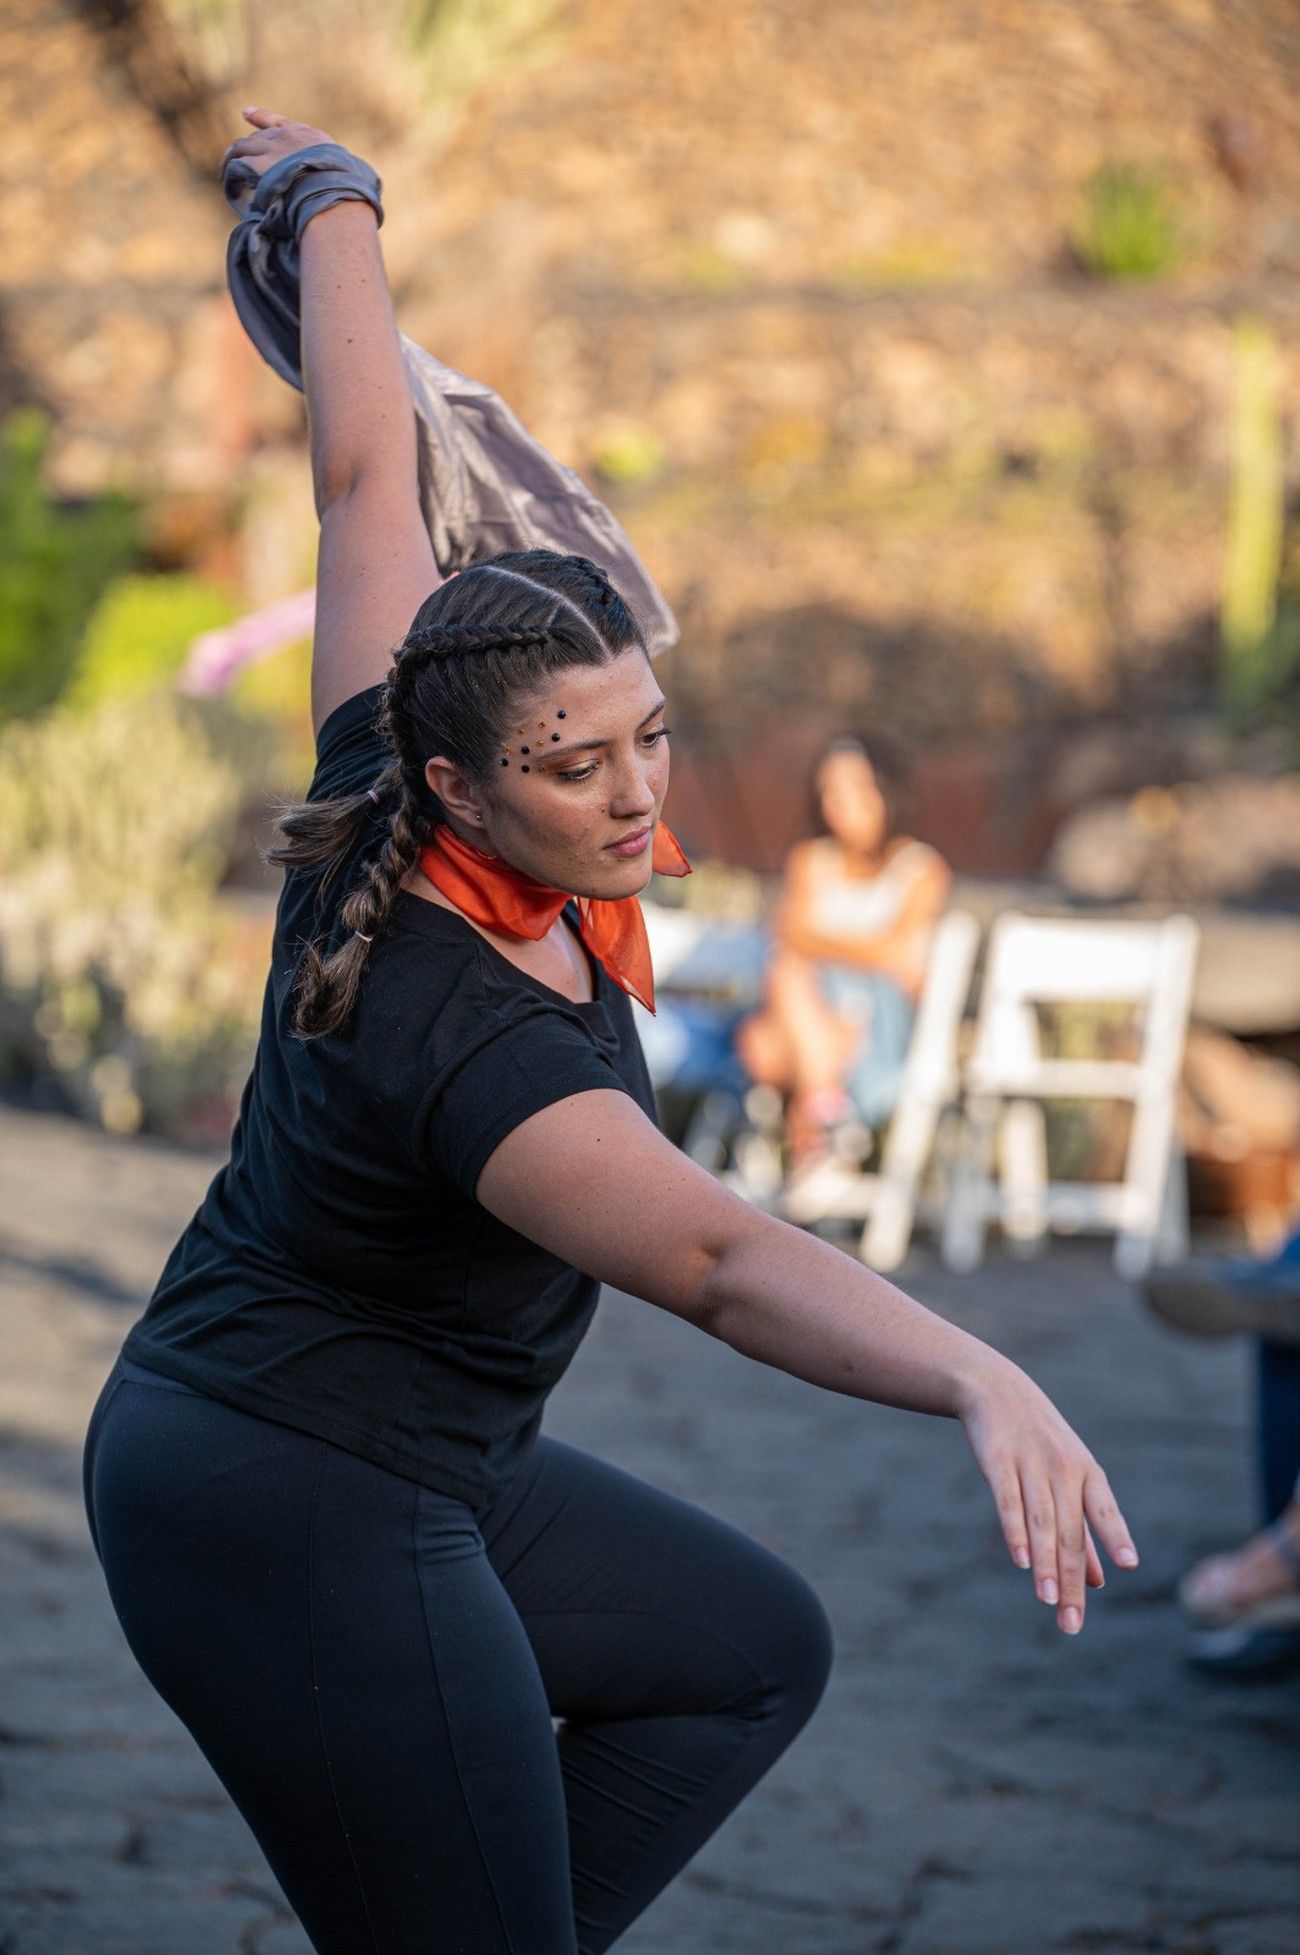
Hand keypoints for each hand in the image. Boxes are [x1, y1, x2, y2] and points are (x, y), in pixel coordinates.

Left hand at [219, 106, 337, 213]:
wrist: (332, 193)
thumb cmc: (344, 192)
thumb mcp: (346, 175)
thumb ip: (332, 172)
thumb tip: (343, 182)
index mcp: (309, 138)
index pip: (280, 123)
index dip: (262, 118)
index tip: (246, 112)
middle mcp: (287, 138)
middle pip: (258, 137)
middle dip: (247, 149)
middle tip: (234, 162)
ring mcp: (270, 149)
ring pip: (241, 147)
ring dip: (232, 161)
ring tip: (226, 176)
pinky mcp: (256, 165)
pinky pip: (235, 167)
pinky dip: (231, 177)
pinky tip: (230, 187)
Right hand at [954, 1352, 1139, 1635]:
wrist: (996, 1389)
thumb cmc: (1040, 1441)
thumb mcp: (1069, 1477)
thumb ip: (1084, 1530)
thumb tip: (1101, 1582)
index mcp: (1086, 1473)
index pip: (1105, 1510)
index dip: (1115, 1535)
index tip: (1130, 1565)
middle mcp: (1063, 1469)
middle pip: (1071, 1532)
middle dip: (1073, 1580)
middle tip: (1072, 1623)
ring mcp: (1030, 1464)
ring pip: (1042, 1522)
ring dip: (1046, 1564)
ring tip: (1049, 1602)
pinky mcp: (997, 1461)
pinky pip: (1008, 1501)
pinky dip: (1015, 1531)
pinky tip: (1019, 1560)